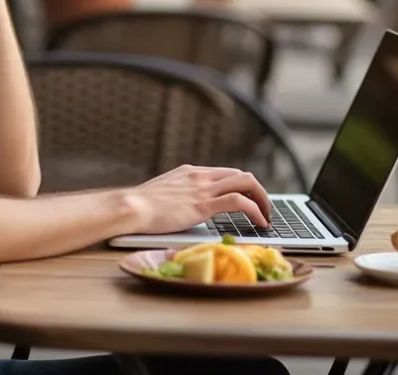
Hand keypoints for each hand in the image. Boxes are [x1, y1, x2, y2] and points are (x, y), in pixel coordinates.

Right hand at [124, 165, 270, 234]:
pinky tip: (260, 224)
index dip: (242, 187)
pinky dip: (255, 211)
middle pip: (241, 174)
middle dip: (258, 191)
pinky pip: (239, 202)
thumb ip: (176, 196)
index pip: (226, 173)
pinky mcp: (203, 205)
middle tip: (264, 210)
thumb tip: (180, 209)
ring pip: (246, 183)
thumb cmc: (139, 206)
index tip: (249, 201)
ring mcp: (202, 189)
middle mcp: (199, 176)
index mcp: (190, 172)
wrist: (130, 207)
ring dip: (263, 200)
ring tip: (267, 218)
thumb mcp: (162, 194)